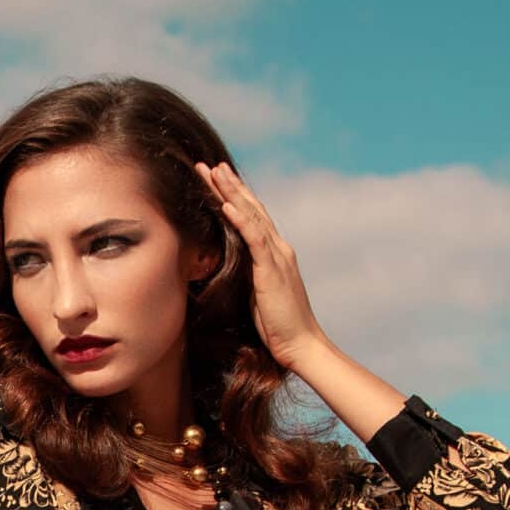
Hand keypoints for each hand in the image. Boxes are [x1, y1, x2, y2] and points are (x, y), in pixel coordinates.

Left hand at [197, 160, 329, 371]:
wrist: (301, 344)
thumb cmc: (278, 326)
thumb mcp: (256, 294)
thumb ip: (246, 275)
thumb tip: (225, 267)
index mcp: (274, 254)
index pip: (252, 218)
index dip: (234, 198)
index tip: (214, 182)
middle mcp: (279, 248)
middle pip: (251, 209)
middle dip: (230, 186)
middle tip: (209, 166)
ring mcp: (277, 256)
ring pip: (252, 216)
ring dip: (232, 193)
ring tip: (214, 173)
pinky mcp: (272, 270)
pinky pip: (254, 239)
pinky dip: (240, 219)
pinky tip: (227, 204)